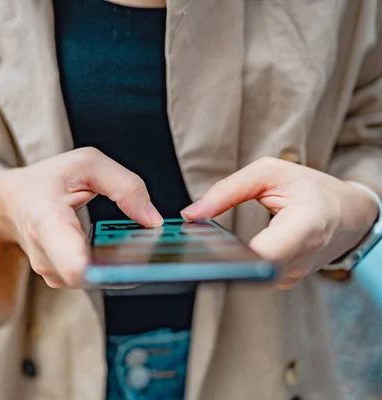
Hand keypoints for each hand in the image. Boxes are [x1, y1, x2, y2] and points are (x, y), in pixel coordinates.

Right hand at [0, 147, 163, 287]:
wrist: (12, 201)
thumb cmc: (47, 180)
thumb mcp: (86, 164)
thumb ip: (125, 186)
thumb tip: (153, 220)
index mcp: (47, 220)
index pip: (73, 264)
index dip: (104, 272)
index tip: (135, 261)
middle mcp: (45, 253)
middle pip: (92, 277)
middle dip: (123, 265)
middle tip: (149, 245)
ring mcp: (50, 271)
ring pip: (94, 280)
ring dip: (118, 265)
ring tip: (133, 242)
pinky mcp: (59, 278)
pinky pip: (91, 279)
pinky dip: (108, 266)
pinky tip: (118, 248)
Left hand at [181, 157, 378, 287]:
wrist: (347, 214)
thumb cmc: (312, 189)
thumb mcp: (269, 173)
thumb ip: (227, 190)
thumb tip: (190, 214)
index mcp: (304, 228)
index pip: (265, 255)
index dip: (233, 257)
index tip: (205, 249)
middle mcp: (299, 260)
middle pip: (249, 270)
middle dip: (218, 256)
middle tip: (192, 243)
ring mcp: (290, 276)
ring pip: (247, 276)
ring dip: (225, 260)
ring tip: (207, 243)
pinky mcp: (281, 281)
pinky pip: (252, 275)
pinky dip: (236, 262)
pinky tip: (224, 251)